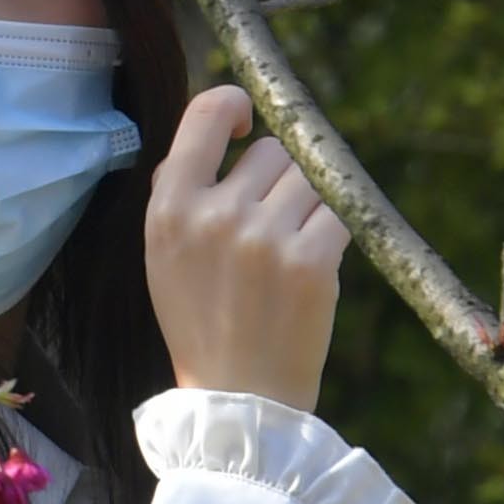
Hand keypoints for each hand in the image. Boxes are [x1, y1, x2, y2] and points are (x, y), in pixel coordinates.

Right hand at [145, 85, 344, 411]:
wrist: (238, 397)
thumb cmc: (201, 321)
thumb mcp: (164, 254)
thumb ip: (181, 191)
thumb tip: (219, 131)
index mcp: (170, 207)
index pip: (206, 113)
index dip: (235, 105)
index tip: (249, 124)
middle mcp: (216, 214)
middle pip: (273, 152)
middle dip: (279, 179)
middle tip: (271, 224)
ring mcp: (266, 237)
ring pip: (311, 180)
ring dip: (310, 205)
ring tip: (292, 250)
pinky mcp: (312, 262)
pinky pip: (339, 213)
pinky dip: (333, 231)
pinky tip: (315, 260)